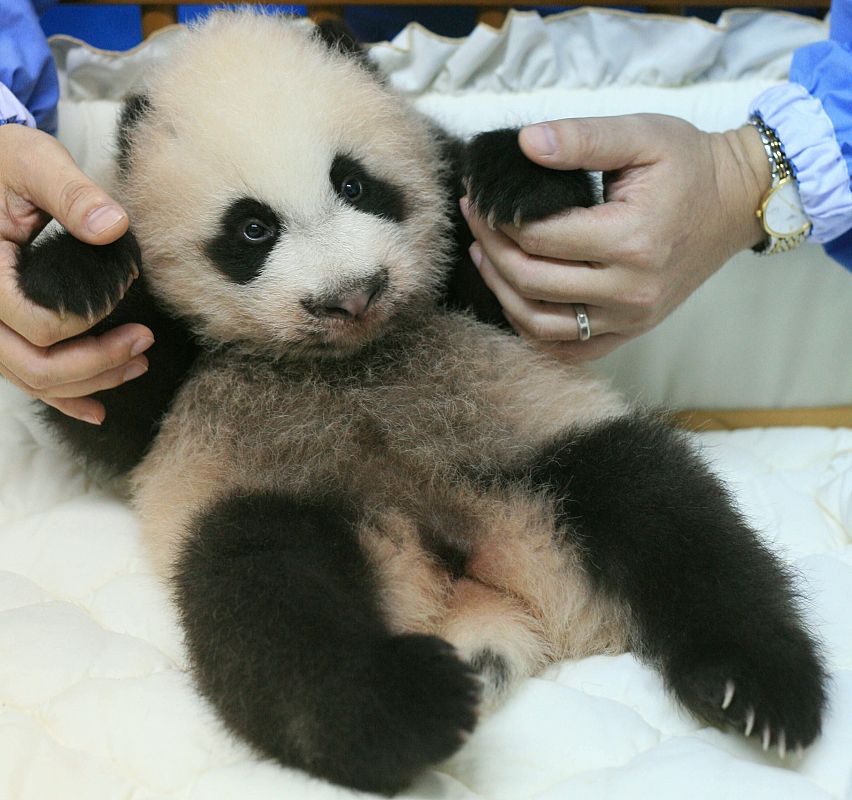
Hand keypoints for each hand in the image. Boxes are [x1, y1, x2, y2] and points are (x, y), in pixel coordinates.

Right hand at [0, 124, 153, 423]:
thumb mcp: (33, 161)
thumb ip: (70, 193)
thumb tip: (111, 226)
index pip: (38, 324)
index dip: (87, 321)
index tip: (125, 296)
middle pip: (34, 367)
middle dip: (96, 364)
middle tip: (144, 342)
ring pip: (33, 380)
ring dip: (89, 381)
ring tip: (138, 362)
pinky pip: (25, 378)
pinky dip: (63, 397)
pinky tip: (97, 409)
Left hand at [462, 113, 770, 359]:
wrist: (736, 201)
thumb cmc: (688, 165)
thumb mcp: (641, 134)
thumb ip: (582, 137)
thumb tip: (524, 143)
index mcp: (632, 240)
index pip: (540, 238)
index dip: (499, 219)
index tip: (480, 197)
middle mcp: (630, 290)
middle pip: (532, 282)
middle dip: (492, 250)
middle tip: (476, 220)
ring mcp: (630, 319)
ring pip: (540, 324)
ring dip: (502, 291)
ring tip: (484, 256)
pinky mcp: (629, 331)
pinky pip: (566, 349)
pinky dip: (532, 329)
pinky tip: (514, 297)